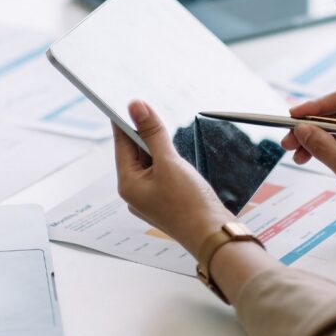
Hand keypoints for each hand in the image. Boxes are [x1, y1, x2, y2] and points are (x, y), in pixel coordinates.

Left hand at [113, 100, 233, 256]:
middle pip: (135, 152)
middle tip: (152, 109)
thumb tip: (135, 106)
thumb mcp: (169, 162)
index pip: (121, 144)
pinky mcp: (167, 200)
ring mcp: (151, 198)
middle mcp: (135, 192)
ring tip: (166, 130)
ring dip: (158, 146)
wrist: (214, 236)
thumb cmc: (190, 205)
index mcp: (128, 184)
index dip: (125, 120)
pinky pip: (161, 172)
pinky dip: (167, 159)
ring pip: (150, 161)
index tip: (128, 100)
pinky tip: (178, 154)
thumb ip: (152, 132)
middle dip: (144, 133)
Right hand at [281, 90, 335, 251]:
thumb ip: (323, 147)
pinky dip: (322, 149)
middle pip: (335, 114)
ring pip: (335, 130)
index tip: (293, 116)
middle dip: (310, 125)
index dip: (315, 105)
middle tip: (288, 140)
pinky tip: (308, 158)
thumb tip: (301, 129)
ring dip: (313, 138)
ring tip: (294, 154)